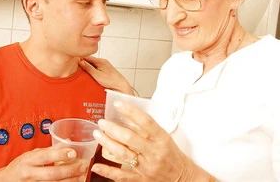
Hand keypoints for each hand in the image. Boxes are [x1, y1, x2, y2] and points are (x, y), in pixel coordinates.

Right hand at [0, 146, 87, 180]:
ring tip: (81, 176)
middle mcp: (29, 173)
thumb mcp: (32, 154)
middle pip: (52, 174)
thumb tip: (68, 141)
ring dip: (69, 181)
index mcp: (29, 160)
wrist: (5, 181)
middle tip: (82, 166)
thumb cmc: (20, 166)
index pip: (45, 156)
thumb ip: (49, 150)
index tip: (73, 152)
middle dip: (69, 171)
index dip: (60, 154)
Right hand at [79, 56, 133, 94]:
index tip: (73, 62)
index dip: (80, 59)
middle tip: (76, 68)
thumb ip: (88, 68)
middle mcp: (103, 62)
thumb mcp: (97, 75)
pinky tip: (90, 75)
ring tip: (82, 72)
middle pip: (90, 60)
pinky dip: (92, 70)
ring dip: (88, 67)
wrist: (121, 86)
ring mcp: (105, 65)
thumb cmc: (111, 81)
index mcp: (100, 61)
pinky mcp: (106, 70)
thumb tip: (80, 62)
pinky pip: (96, 68)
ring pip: (93, 64)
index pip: (87, 56)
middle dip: (83, 63)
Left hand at [90, 101, 209, 181]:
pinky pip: (121, 176)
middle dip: (112, 129)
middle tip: (102, 122)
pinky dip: (107, 171)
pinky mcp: (141, 180)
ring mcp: (147, 167)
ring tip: (98, 134)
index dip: (130, 111)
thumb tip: (128, 115)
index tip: (118, 104)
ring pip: (123, 154)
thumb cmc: (172, 155)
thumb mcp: (165, 137)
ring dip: (107, 143)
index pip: (145, 121)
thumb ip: (149, 128)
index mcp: (162, 139)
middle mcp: (154, 153)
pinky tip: (96, 165)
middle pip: (129, 138)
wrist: (182, 177)